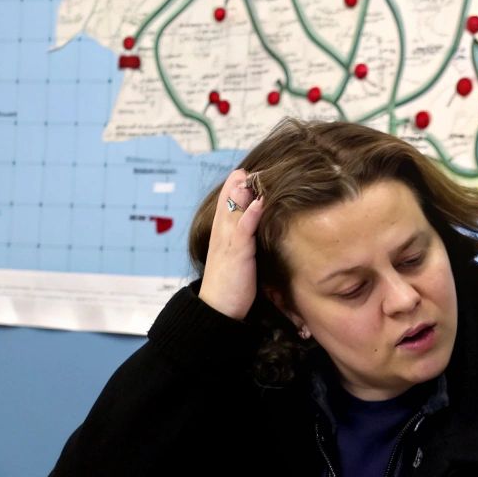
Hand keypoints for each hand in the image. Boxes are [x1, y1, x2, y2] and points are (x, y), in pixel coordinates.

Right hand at [199, 167, 264, 320]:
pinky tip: (259, 203)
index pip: (226, 206)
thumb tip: (258, 229)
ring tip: (249, 175)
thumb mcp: (240, 258)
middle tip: (247, 167)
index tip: (246, 172)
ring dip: (241, 194)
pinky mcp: (236, 255)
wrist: (218, 309)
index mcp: (223, 236)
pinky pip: (243, 232)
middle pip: (227, 204)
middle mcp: (222, 235)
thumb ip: (246, 242)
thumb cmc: (232, 285)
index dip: (234, 189)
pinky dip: (250, 216)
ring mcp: (228, 244)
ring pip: (233, 213)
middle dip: (236, 185)